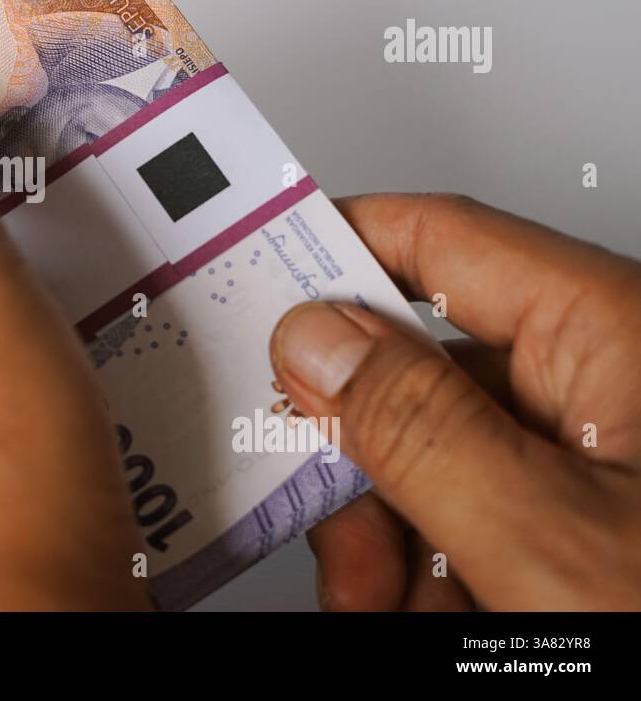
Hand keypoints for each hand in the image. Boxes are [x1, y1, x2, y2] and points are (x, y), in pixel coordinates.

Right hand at [269, 194, 640, 609]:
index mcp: (614, 337)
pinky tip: (430, 612)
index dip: (336, 245)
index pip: (439, 241)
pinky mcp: (577, 522)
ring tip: (386, 599)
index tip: (248, 271)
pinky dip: (424, 572)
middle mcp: (599, 384)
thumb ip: (417, 425)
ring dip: (381, 533)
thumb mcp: (547, 537)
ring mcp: (588, 460)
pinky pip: (462, 516)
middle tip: (315, 505)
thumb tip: (316, 340)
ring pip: (426, 457)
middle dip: (353, 451)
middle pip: (417, 368)